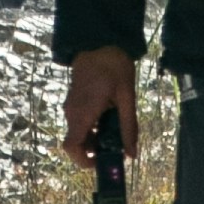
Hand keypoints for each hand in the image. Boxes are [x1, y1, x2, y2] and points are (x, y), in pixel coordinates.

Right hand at [64, 47, 140, 170]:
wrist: (99, 40)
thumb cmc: (114, 66)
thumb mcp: (127, 97)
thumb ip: (129, 126)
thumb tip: (132, 154)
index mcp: (83, 113)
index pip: (71, 147)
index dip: (83, 161)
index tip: (101, 163)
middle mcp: (72, 112)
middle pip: (77, 143)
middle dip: (95, 151)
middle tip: (117, 147)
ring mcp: (72, 106)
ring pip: (80, 133)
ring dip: (96, 138)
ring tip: (118, 128)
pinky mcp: (75, 101)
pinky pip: (81, 122)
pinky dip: (94, 127)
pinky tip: (111, 116)